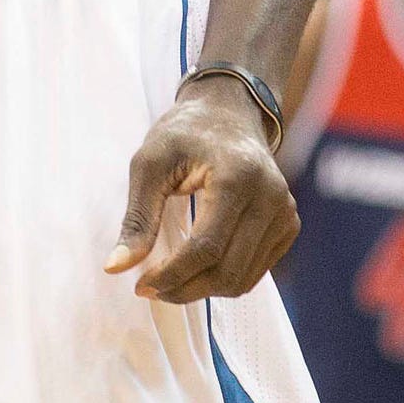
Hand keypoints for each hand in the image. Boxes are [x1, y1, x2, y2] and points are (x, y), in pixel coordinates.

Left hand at [107, 76, 299, 302]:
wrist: (229, 112)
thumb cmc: (185, 133)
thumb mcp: (150, 163)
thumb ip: (138, 218)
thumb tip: (115, 268)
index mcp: (237, 177)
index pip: (205, 248)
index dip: (171, 274)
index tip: (140, 285)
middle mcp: (270, 198)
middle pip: (227, 271)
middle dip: (185, 289)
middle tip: (150, 289)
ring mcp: (285, 213)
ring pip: (242, 279)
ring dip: (202, 290)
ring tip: (169, 280)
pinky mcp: (288, 225)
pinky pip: (255, 271)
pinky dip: (223, 279)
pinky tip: (196, 268)